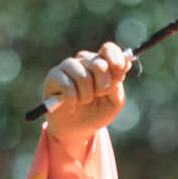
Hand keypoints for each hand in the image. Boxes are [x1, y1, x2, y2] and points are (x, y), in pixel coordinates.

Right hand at [43, 42, 130, 158]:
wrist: (78, 129)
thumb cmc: (98, 112)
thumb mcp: (114, 102)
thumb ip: (118, 85)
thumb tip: (124, 66)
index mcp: (102, 63)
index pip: (109, 49)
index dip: (116, 60)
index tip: (119, 77)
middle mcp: (84, 61)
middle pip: (99, 64)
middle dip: (103, 86)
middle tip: (98, 95)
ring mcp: (68, 66)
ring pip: (83, 76)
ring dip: (87, 96)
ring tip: (84, 101)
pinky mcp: (53, 76)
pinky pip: (67, 85)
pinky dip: (73, 99)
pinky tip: (72, 105)